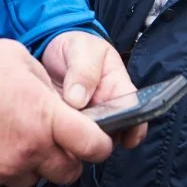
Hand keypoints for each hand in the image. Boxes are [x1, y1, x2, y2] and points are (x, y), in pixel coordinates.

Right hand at [0, 38, 112, 186]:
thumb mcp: (19, 59)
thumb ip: (44, 85)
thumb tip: (53, 98)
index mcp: (47, 118)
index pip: (93, 146)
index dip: (100, 145)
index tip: (97, 140)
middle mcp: (31, 150)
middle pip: (68, 171)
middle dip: (66, 157)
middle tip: (52, 139)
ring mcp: (6, 169)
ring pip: (34, 178)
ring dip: (32, 163)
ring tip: (12, 138)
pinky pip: (2, 180)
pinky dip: (1, 167)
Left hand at [41, 30, 146, 149]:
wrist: (51, 49)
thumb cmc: (76, 47)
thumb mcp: (82, 50)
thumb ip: (83, 72)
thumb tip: (77, 101)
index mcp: (118, 88)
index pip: (134, 111)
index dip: (135, 128)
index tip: (127, 139)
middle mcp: (106, 108)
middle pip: (112, 131)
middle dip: (99, 137)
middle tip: (79, 131)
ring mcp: (88, 119)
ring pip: (89, 138)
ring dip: (78, 139)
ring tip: (63, 131)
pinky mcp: (68, 125)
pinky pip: (68, 138)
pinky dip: (62, 138)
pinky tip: (53, 133)